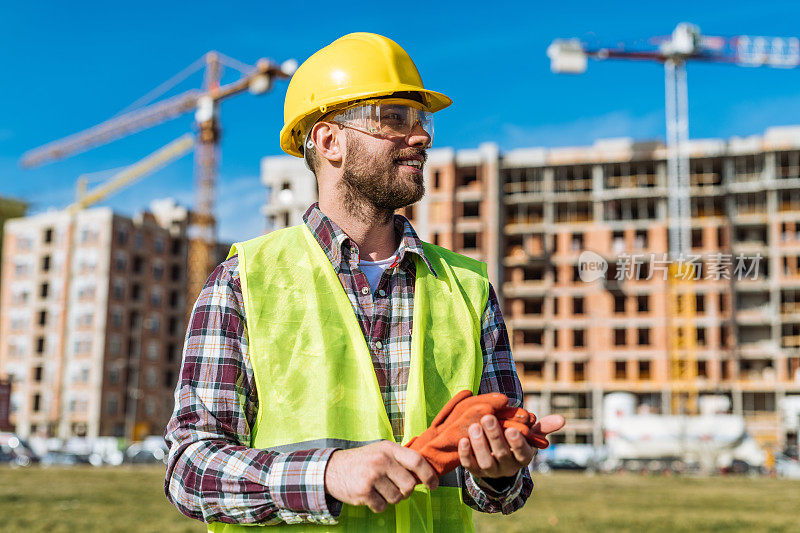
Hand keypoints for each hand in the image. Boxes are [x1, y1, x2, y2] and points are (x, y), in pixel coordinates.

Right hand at [324, 440, 438, 512]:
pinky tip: (370, 496)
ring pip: (396, 498)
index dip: (429, 475)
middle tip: (397, 489)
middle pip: (409, 485)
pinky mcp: (363, 492)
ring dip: (391, 499)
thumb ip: (400, 458)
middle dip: (406, 492)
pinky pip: (382, 507)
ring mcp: (372, 476)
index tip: (434, 485)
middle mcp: (381, 461)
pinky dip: (378, 505)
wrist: (332, 468)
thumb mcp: (381, 450)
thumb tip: (425, 473)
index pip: (417, 461)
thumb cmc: (363, 460)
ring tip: (380, 490)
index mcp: (389, 449)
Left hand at [458, 413, 565, 478]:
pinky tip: (462, 439)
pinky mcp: (475, 471)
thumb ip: (543, 427)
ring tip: (474, 426)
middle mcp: (507, 466)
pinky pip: (469, 465)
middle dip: (494, 436)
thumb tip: (562, 419)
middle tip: (487, 418)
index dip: (517, 443)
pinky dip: (465, 454)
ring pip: (485, 462)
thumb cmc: (515, 439)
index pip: (522, 453)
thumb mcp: (529, 433)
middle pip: (501, 454)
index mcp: (522, 457)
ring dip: (479, 444)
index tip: (512, 429)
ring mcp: (491, 470)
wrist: (497, 456)